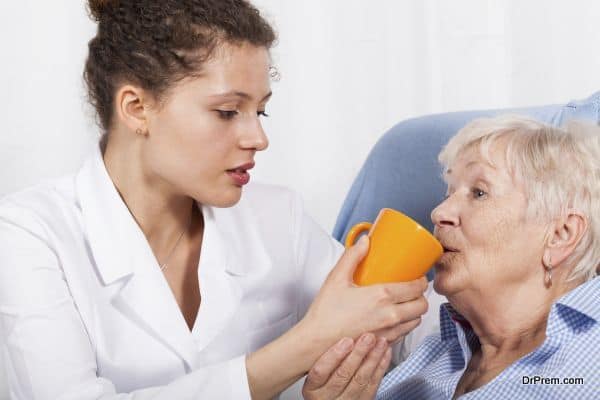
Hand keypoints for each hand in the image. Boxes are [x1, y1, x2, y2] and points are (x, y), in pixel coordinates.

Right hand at [299, 236, 427, 351]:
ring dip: (414, 312)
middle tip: (412, 289)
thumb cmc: (325, 312)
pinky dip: (404, 325)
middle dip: (420, 296)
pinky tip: (392, 318)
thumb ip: (352, 257)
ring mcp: (389, 332)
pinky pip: (404, 333)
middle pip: (422, 306)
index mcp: (381, 296)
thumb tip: (364, 242)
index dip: (421, 281)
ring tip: (403, 304)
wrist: (317, 341)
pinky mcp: (384, 344)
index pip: (416, 288)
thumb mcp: (336, 278)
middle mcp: (390, 316)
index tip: (417, 277)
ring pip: (416, 321)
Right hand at [302, 333, 391, 399]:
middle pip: (343, 374)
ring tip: (380, 342)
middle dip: (358, 354)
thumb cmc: (321, 381)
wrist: (331, 399)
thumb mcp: (313, 369)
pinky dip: (381, 368)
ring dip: (373, 359)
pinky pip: (373, 386)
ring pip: (360, 380)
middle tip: (368, 337)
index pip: (320, 372)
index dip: (334, 355)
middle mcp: (327, 397)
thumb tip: (332, 323)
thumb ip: (321, 353)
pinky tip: (385, 353)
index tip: (346, 340)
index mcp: (312, 388)